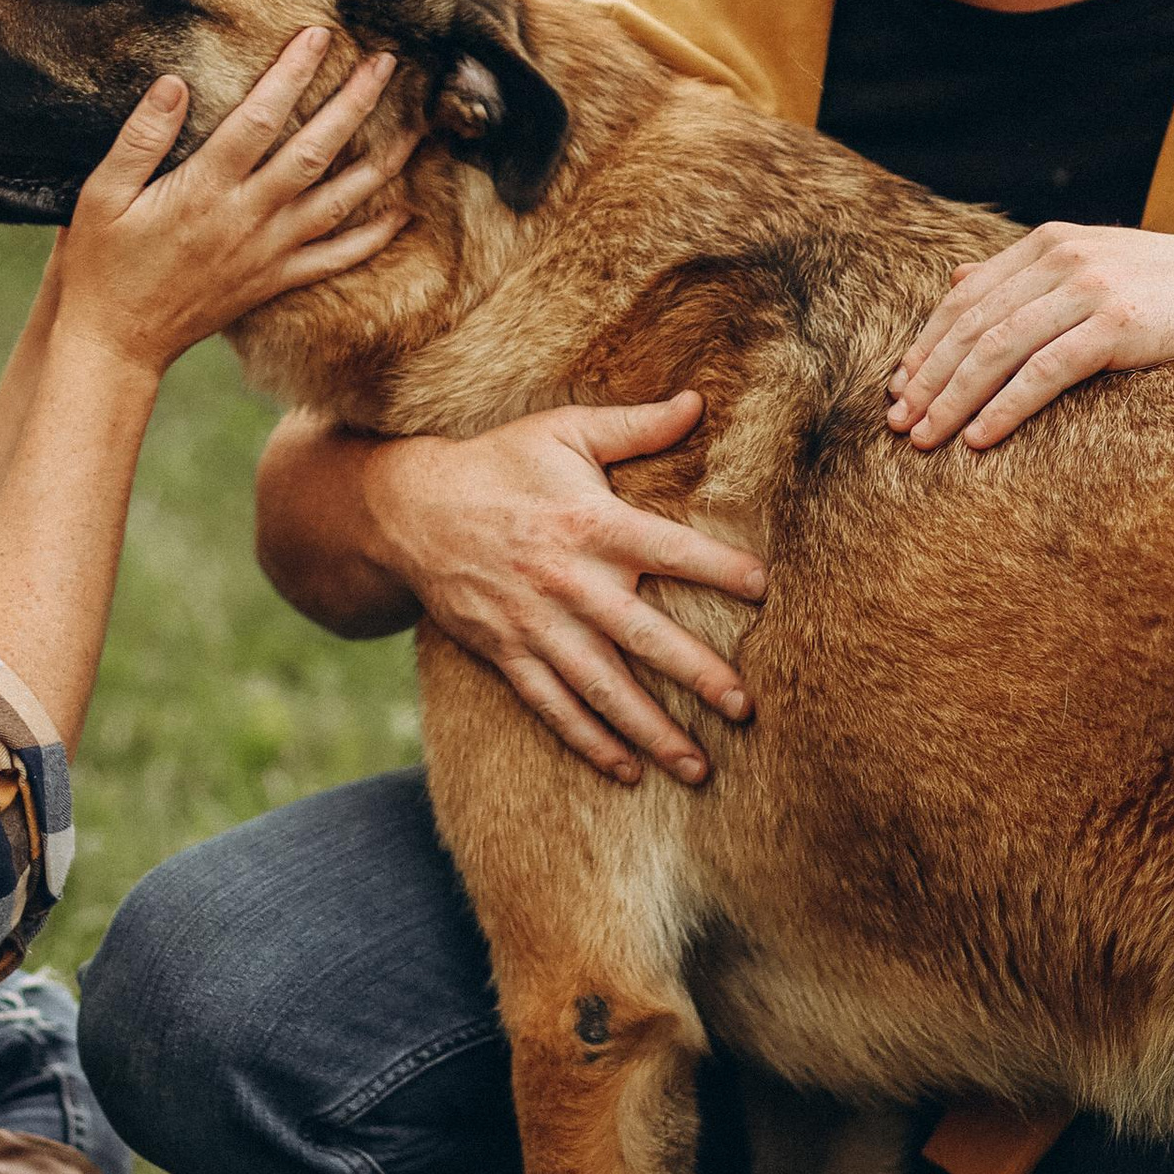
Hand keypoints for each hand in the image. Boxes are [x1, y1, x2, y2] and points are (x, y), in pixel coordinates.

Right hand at [54, 29, 411, 377]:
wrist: (116, 342)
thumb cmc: (103, 263)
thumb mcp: (102, 195)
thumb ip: (140, 138)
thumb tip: (174, 84)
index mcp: (204, 189)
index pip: (260, 118)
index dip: (292, 73)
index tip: (319, 35)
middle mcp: (245, 218)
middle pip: (314, 152)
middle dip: (354, 104)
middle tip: (387, 65)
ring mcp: (266, 253)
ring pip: (337, 202)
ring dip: (380, 163)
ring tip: (416, 128)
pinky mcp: (272, 281)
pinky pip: (334, 260)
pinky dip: (371, 238)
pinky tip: (400, 214)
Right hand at [370, 399, 765, 785]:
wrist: (410, 509)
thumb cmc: (498, 463)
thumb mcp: (563, 432)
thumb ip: (634, 427)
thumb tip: (696, 402)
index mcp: (590, 523)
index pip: (669, 548)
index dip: (718, 567)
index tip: (764, 589)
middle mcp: (567, 580)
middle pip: (643, 636)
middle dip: (696, 674)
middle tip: (745, 707)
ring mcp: (534, 624)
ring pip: (602, 688)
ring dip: (651, 729)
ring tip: (699, 767)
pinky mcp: (506, 653)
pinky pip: (552, 706)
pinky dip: (589, 741)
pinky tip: (628, 770)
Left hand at [888, 224, 1173, 449]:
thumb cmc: (1169, 294)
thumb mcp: (1093, 269)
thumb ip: (1025, 275)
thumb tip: (955, 280)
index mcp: (1049, 244)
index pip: (964, 298)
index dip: (926, 345)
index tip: (898, 390)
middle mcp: (1062, 258)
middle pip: (972, 325)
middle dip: (928, 378)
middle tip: (898, 425)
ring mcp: (1090, 288)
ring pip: (996, 349)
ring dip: (953, 399)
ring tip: (925, 440)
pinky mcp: (1117, 324)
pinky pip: (1044, 372)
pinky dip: (1004, 408)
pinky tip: (980, 439)